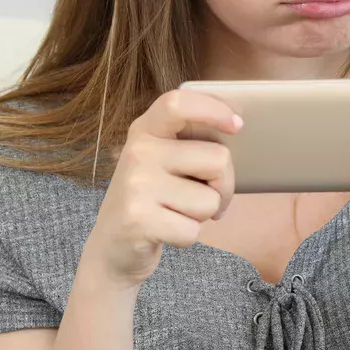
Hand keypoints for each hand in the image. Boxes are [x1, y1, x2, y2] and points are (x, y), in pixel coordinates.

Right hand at [79, 89, 238, 291]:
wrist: (112, 245)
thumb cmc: (154, 198)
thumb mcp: (162, 161)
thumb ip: (191, 143)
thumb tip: (237, 130)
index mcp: (146, 130)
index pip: (178, 104)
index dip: (212, 109)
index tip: (237, 125)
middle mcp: (138, 152)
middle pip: (218, 159)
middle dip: (224, 185)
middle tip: (205, 195)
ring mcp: (136, 185)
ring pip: (209, 200)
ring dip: (203, 214)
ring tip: (176, 212)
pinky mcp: (139, 219)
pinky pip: (193, 230)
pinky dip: (187, 236)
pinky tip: (166, 231)